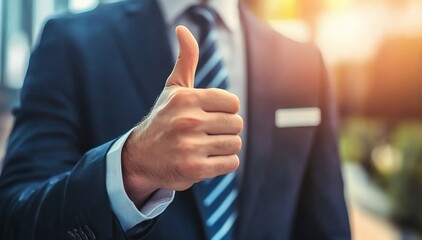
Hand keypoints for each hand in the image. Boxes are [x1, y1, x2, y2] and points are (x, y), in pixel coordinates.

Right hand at [121, 26, 242, 206]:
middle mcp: (188, 121)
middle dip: (225, 129)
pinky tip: (207, 160)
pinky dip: (223, 163)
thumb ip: (185, 60)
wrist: (141, 157)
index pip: (233, 103)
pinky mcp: (195, 169)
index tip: (210, 115)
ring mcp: (191, 146)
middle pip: (237, 124)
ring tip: (206, 146)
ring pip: (235, 144)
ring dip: (225, 147)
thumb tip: (182, 29)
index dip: (225, 110)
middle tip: (207, 133)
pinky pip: (231, 163)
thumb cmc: (164, 119)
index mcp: (187, 98)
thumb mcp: (173, 89)